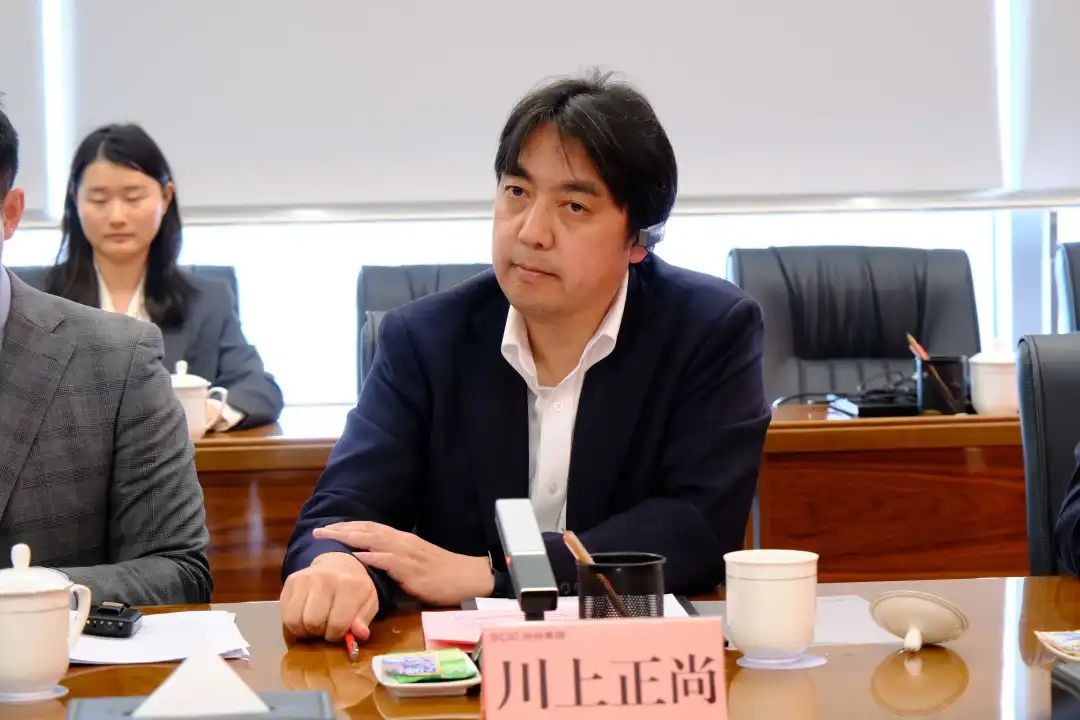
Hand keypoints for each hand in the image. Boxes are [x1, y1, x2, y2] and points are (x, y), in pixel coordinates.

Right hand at [280, 551, 378, 641]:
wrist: (337, 563)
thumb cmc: (354, 588)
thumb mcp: (368, 602)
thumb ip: (364, 619)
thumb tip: (360, 634)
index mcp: (350, 585)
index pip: (337, 623)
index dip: (337, 635)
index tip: (338, 631)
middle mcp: (325, 579)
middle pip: (313, 622)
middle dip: (319, 632)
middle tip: (325, 627)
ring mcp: (305, 578)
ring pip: (294, 620)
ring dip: (304, 629)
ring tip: (314, 623)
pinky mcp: (291, 581)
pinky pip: (284, 614)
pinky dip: (293, 622)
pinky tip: (304, 616)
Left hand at [313, 521, 493, 605]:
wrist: (468, 576)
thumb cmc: (444, 572)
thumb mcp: (416, 561)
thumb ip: (396, 559)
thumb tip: (376, 562)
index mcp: (403, 539)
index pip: (371, 527)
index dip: (349, 526)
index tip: (329, 528)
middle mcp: (402, 542)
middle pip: (367, 530)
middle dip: (341, 529)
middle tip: (318, 531)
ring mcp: (407, 555)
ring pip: (374, 540)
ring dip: (350, 538)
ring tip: (329, 538)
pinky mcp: (412, 570)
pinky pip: (388, 561)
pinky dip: (371, 558)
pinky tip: (356, 558)